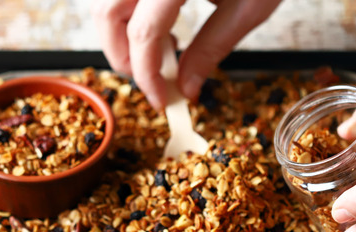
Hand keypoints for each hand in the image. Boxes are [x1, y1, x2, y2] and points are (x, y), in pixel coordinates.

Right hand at [92, 0, 281, 109]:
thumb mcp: (249, 6)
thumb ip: (211, 48)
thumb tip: (185, 88)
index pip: (143, 33)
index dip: (146, 74)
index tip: (159, 98)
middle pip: (107, 12)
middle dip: (121, 53)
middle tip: (148, 77)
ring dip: (119, 28)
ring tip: (159, 45)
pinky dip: (127, 7)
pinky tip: (156, 17)